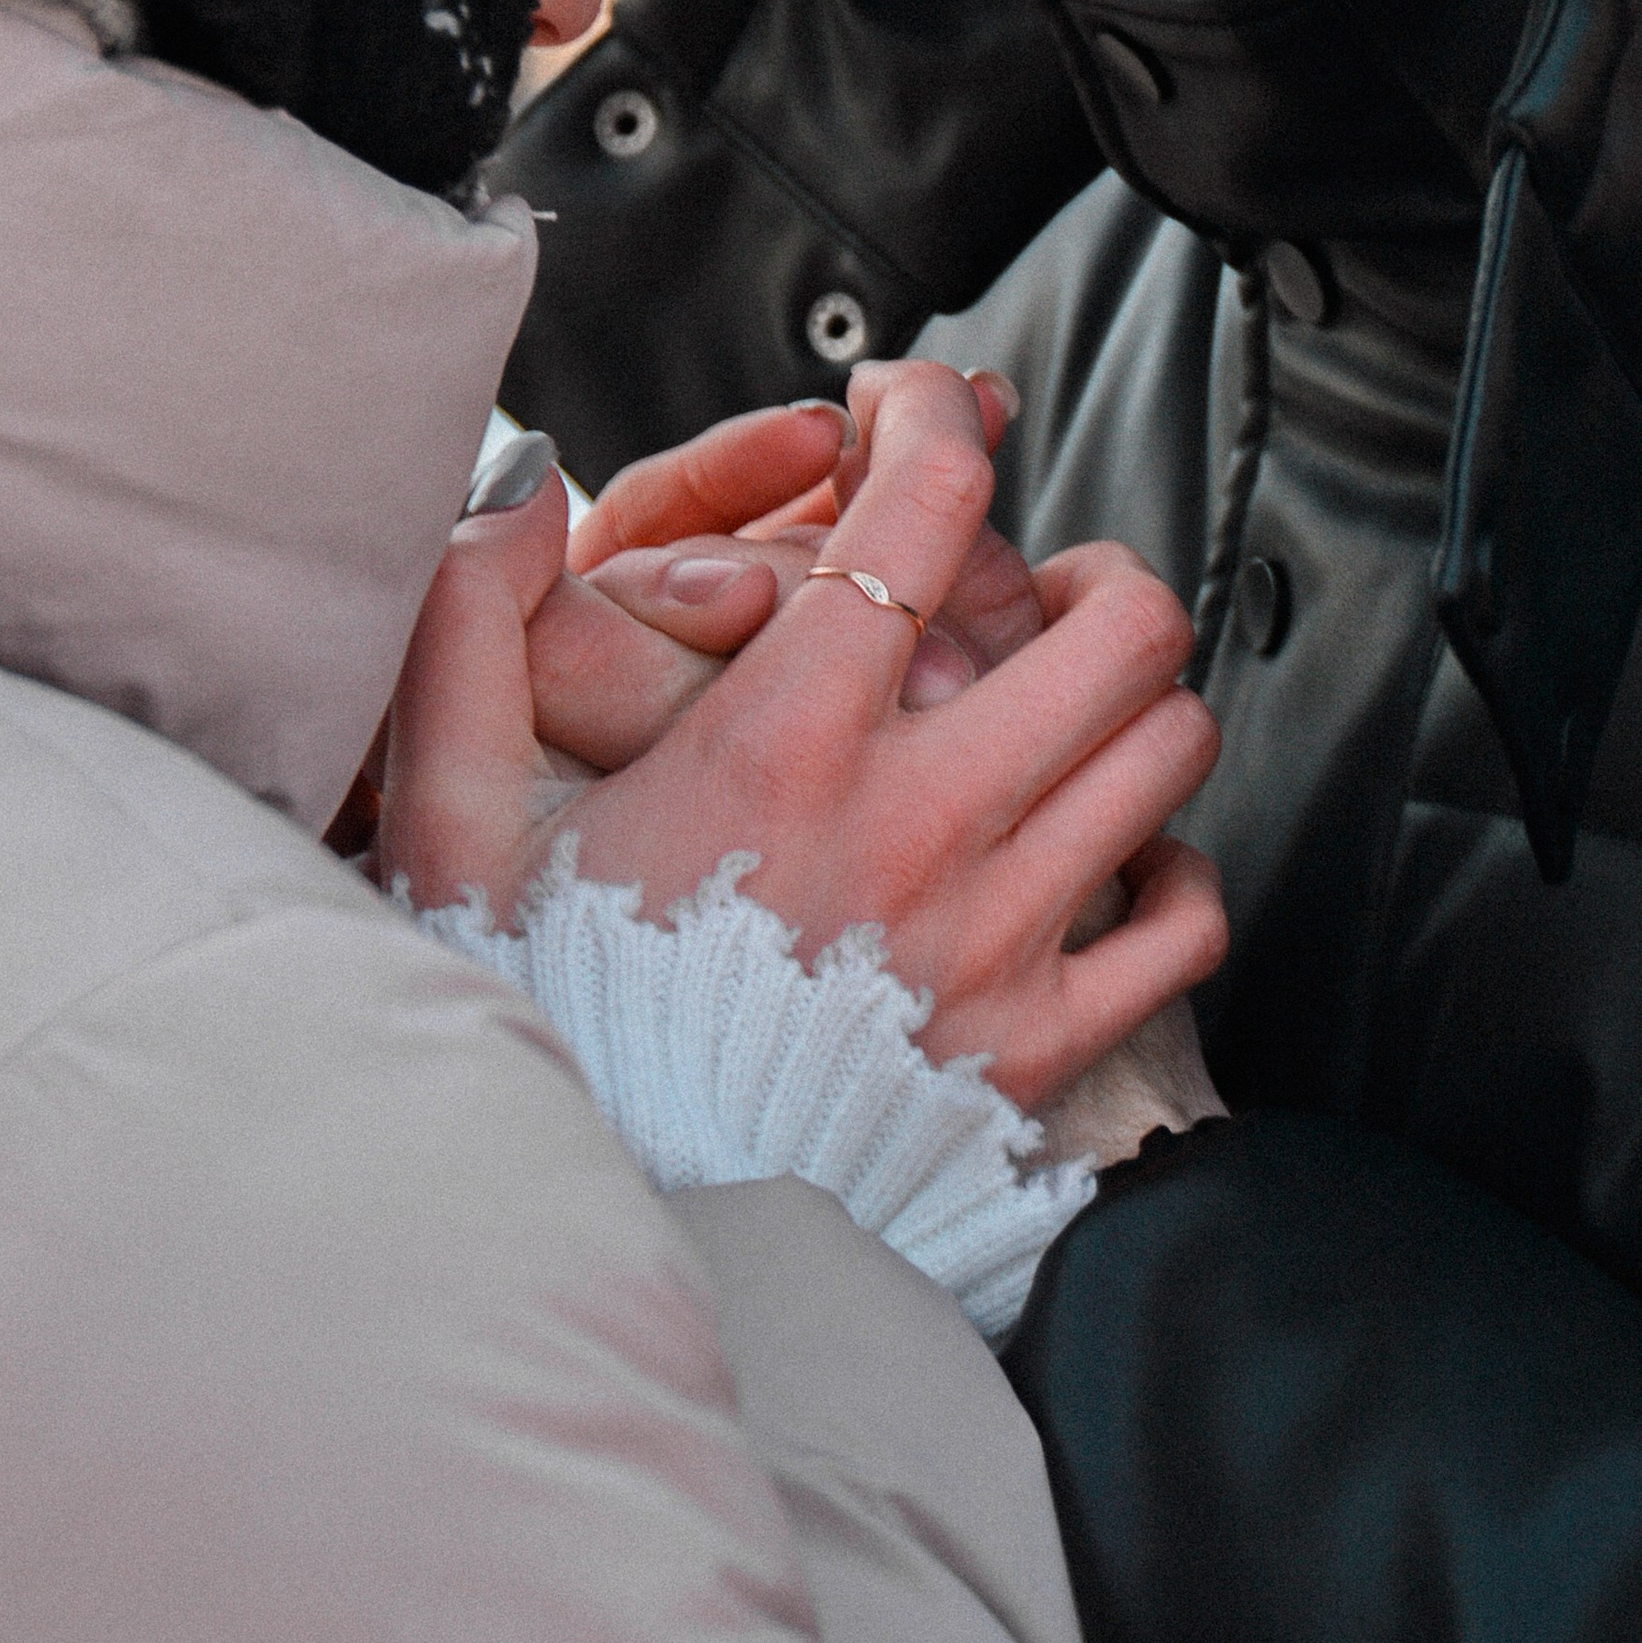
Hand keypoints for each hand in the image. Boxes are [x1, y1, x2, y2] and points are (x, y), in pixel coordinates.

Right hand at [381, 359, 1225, 1111]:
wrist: (628, 1235)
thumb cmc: (547, 1029)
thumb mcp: (455, 839)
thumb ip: (463, 655)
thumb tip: (497, 502)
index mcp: (785, 742)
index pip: (923, 503)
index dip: (932, 413)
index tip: (906, 407)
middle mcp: (920, 820)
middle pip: (1118, 622)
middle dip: (1087, 572)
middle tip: (1029, 592)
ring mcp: (999, 933)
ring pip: (1168, 747)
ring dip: (1133, 707)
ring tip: (1067, 712)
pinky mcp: (1042, 1044)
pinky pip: (1185, 921)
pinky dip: (1171, 873)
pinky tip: (1108, 860)